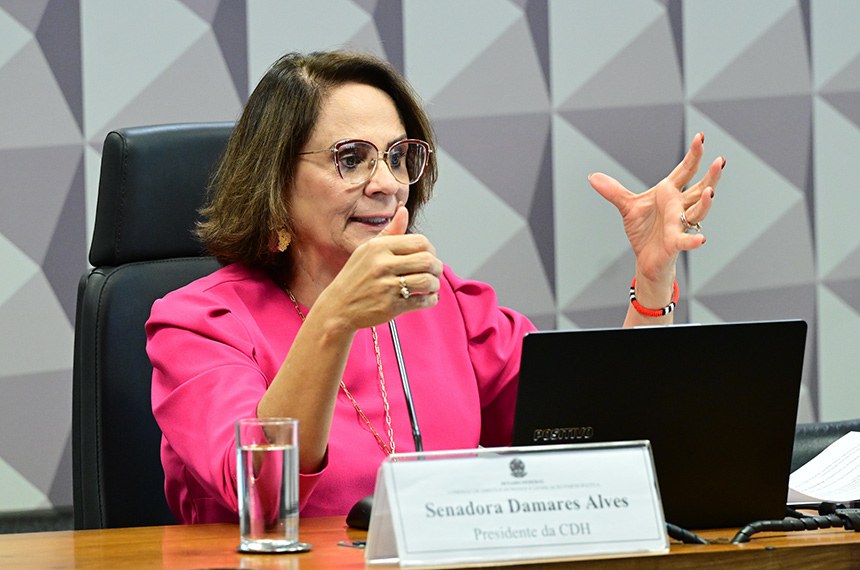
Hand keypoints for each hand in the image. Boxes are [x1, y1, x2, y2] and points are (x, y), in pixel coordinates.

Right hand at [318, 204, 442, 331]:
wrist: (338, 306)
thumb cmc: (355, 276)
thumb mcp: (368, 250)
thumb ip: (390, 232)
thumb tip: (404, 210)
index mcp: (379, 247)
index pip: (420, 241)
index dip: (431, 249)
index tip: (429, 256)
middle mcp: (383, 264)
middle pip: (427, 260)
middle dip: (437, 267)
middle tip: (435, 271)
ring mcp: (387, 286)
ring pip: (427, 280)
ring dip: (435, 284)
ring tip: (432, 285)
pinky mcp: (391, 306)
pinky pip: (422, 300)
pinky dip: (431, 300)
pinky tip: (428, 298)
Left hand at [588, 132, 722, 302]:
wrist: (646, 258)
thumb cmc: (644, 230)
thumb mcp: (627, 206)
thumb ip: (613, 191)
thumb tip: (592, 176)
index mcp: (669, 194)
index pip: (685, 171)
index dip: (693, 155)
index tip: (700, 137)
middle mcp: (679, 207)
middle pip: (700, 189)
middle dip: (711, 176)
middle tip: (720, 161)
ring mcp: (679, 224)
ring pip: (698, 211)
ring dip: (706, 203)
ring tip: (711, 192)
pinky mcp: (674, 243)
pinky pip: (686, 241)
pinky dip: (692, 241)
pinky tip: (701, 240)